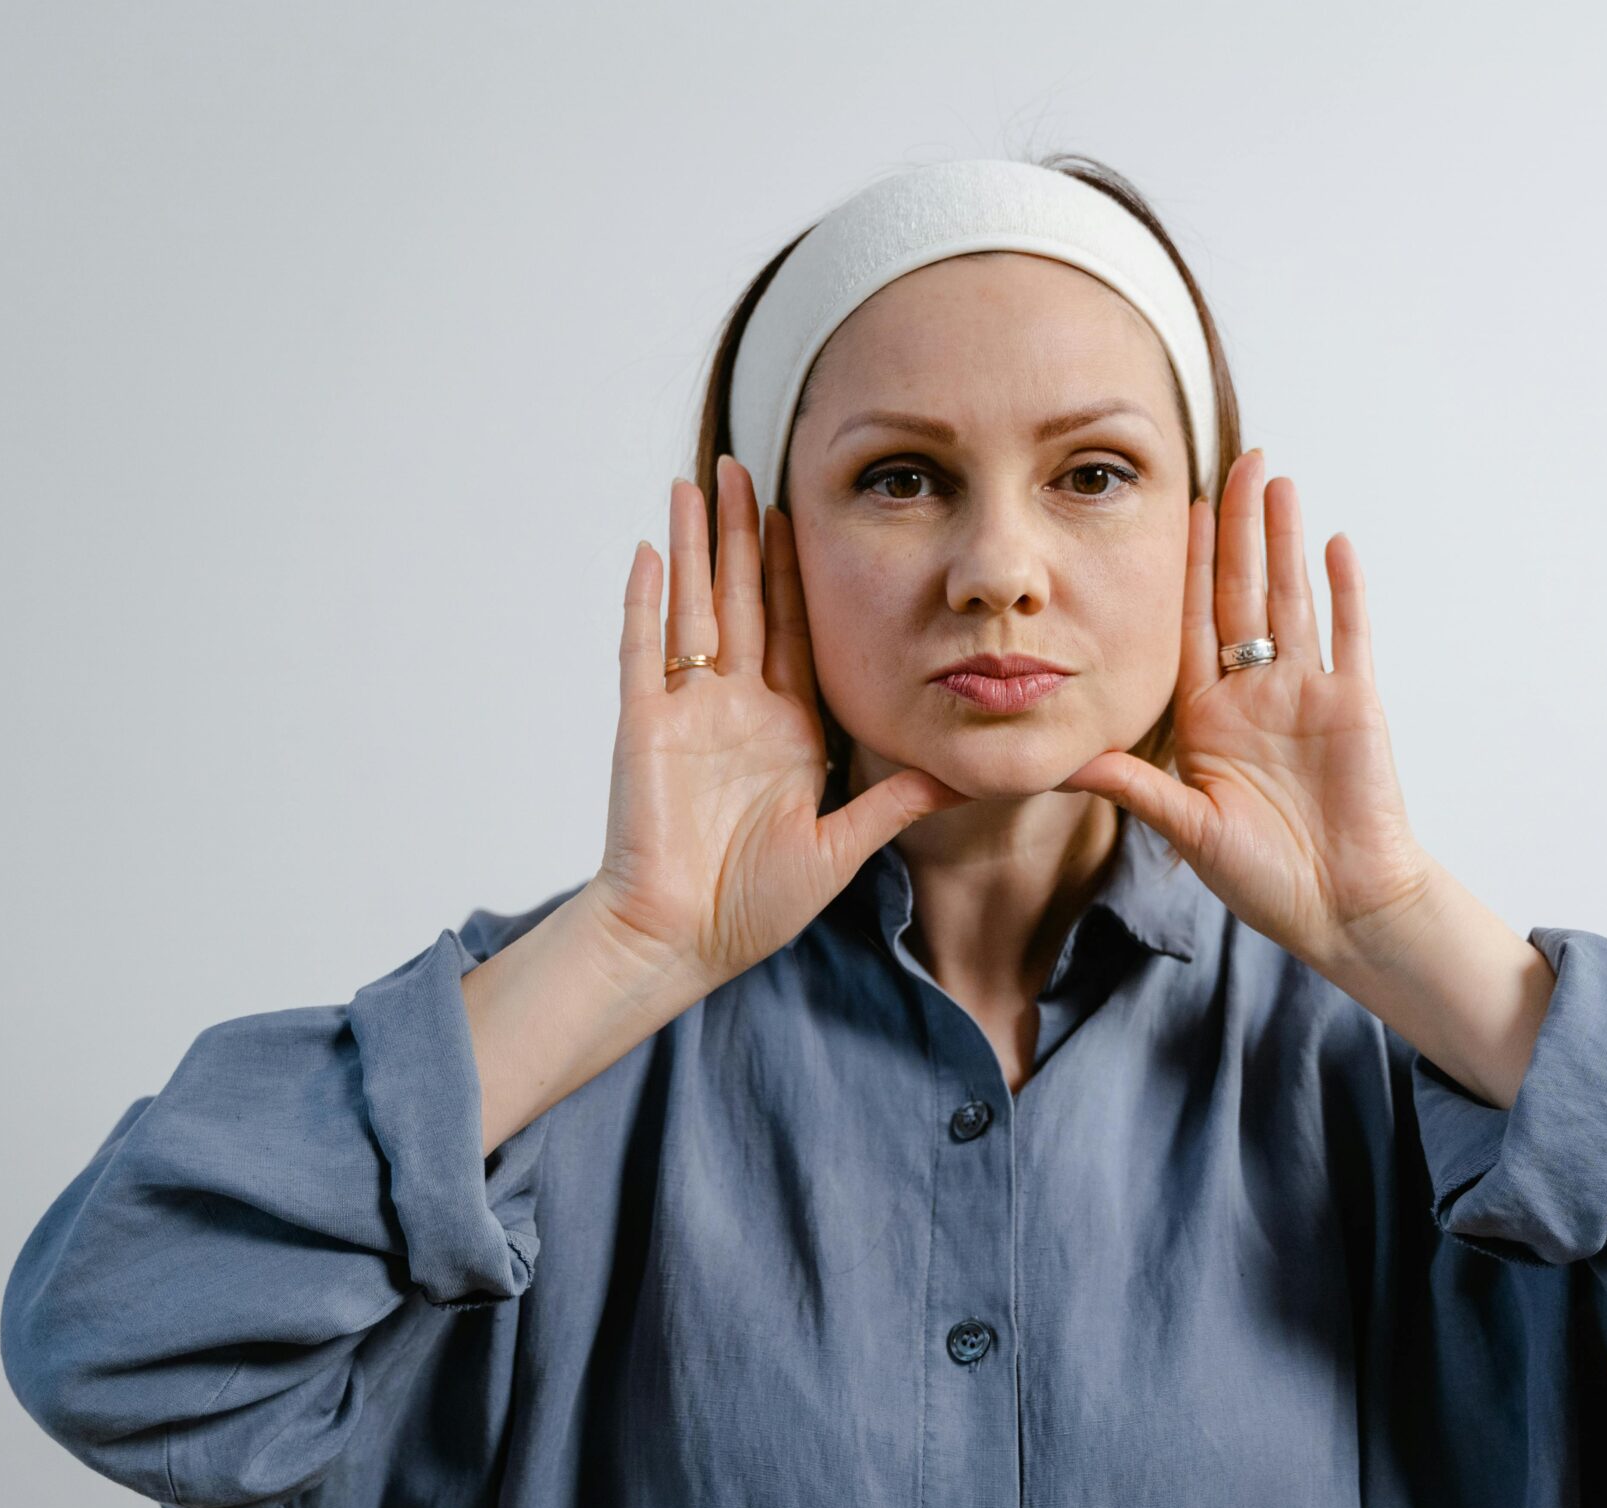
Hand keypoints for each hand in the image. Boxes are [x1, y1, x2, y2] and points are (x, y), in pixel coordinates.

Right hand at [585, 453, 970, 986]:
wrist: (681, 942)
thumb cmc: (751, 907)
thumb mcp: (843, 848)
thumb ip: (895, 803)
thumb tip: (962, 774)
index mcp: (785, 730)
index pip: (794, 631)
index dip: (796, 573)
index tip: (803, 514)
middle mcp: (735, 710)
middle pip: (741, 600)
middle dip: (744, 534)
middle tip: (750, 466)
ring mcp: (686, 714)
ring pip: (692, 608)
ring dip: (694, 547)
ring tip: (698, 483)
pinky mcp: (643, 728)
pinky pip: (643, 652)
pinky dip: (646, 602)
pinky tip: (652, 549)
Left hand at [1060, 449, 1440, 975]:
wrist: (1341, 908)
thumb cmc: (1265, 877)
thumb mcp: (1186, 827)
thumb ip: (1133, 788)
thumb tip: (1063, 762)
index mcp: (1209, 717)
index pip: (1191, 623)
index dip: (1186, 566)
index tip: (1181, 509)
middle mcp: (1256, 694)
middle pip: (1243, 594)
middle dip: (1238, 529)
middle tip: (1237, 460)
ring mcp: (1307, 695)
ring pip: (1292, 601)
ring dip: (1284, 541)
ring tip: (1277, 481)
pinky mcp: (1354, 707)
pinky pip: (1349, 636)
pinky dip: (1345, 590)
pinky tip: (1335, 542)